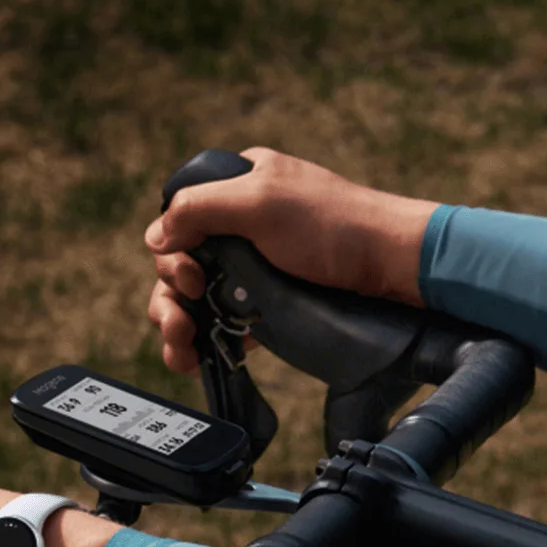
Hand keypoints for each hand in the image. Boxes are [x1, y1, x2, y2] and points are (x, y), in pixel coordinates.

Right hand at [143, 145, 437, 374]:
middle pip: (180, 263)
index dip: (173, 255)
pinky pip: (219, 320)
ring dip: (178, 323)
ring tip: (182, 351)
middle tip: (181, 323)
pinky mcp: (266, 302)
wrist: (392, 269)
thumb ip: (199, 210)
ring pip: (194, 295)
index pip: (177, 220)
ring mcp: (253, 266)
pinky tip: (196, 359)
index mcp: (237, 187)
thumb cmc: (334, 225)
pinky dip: (201, 341)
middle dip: (170, 296)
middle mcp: (240, 225)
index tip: (194, 279)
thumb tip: (153, 238)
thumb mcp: (260, 201)